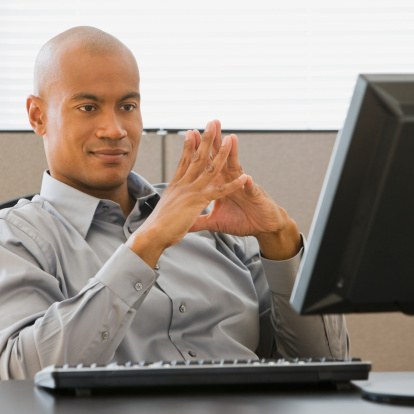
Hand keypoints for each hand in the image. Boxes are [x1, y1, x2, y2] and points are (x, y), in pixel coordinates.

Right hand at [125, 121, 247, 267]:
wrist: (152, 235)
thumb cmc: (157, 227)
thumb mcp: (165, 212)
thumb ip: (172, 206)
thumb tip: (171, 207)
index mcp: (175, 186)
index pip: (184, 162)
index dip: (189, 146)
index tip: (192, 132)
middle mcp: (182, 184)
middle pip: (197, 157)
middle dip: (206, 139)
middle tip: (212, 123)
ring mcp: (191, 191)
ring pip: (210, 168)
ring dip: (222, 153)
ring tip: (230, 138)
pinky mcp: (197, 201)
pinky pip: (219, 191)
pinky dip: (232, 185)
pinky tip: (243, 178)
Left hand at [189, 121, 301, 259]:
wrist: (264, 227)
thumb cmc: (242, 221)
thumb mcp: (216, 222)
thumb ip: (200, 221)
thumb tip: (184, 223)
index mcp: (219, 185)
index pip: (207, 164)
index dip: (198, 151)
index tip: (189, 134)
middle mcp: (231, 181)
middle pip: (220, 158)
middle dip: (215, 141)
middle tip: (210, 123)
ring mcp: (243, 187)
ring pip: (236, 167)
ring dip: (233, 154)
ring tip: (231, 139)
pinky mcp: (255, 196)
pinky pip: (250, 189)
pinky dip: (247, 184)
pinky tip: (246, 178)